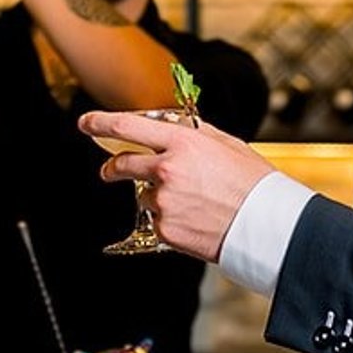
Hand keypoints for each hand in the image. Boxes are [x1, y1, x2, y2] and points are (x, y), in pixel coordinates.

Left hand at [79, 109, 274, 262]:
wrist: (266, 225)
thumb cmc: (253, 183)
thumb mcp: (227, 145)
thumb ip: (195, 133)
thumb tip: (174, 125)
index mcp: (183, 142)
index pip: (128, 126)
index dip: (100, 123)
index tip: (86, 122)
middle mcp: (167, 170)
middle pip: (122, 164)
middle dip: (112, 168)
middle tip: (110, 171)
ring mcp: (164, 201)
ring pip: (142, 196)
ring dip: (156, 198)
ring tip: (191, 203)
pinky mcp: (165, 230)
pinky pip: (155, 221)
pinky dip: (168, 220)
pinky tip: (194, 220)